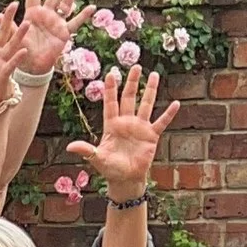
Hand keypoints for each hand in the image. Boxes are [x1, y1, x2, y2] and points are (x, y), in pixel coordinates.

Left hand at [17, 0, 93, 77]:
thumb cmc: (22, 50)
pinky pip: (75, 22)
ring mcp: (56, 22)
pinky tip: (91, 7)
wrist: (33, 66)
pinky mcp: (64, 32)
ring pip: (66, 5)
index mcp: (32, 14)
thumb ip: (7, 25)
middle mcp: (46, 15)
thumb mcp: (13, 37)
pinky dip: (83, 15)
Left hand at [65, 64, 181, 193]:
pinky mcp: (151, 136)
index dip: (110, 89)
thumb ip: (86, 150)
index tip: (111, 74)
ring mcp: (140, 127)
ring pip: (146, 104)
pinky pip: (161, 122)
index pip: (111, 103)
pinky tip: (176, 104)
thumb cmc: (109, 168)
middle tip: (135, 66)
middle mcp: (126, 122)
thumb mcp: (97, 158)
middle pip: (129, 98)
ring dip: (150, 90)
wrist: (125, 179)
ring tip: (154, 75)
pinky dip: (168, 114)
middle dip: (132, 82)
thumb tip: (70, 147)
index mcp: (111, 125)